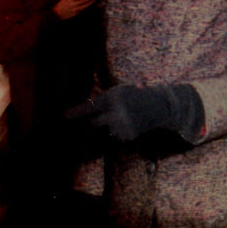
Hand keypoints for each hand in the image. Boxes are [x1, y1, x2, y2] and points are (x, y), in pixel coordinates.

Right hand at [53, 0, 95, 19]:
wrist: (57, 14)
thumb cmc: (61, 5)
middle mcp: (72, 4)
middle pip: (83, 1)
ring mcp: (75, 10)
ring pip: (85, 6)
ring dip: (90, 2)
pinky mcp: (76, 14)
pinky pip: (83, 9)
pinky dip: (88, 7)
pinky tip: (91, 4)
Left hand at [66, 84, 204, 142]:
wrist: (160, 106)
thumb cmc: (137, 95)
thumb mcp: (122, 91)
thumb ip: (105, 101)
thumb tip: (85, 114)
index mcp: (114, 97)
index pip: (92, 106)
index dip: (78, 112)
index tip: (66, 116)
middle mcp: (117, 112)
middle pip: (96, 122)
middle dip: (95, 121)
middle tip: (102, 119)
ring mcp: (123, 125)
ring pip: (107, 130)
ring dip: (112, 127)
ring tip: (126, 119)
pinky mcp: (129, 134)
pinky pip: (118, 136)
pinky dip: (121, 132)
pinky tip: (131, 125)